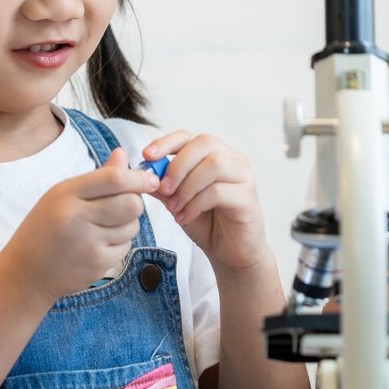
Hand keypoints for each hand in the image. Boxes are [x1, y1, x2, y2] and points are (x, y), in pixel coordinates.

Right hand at [2, 148, 155, 301]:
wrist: (27, 272)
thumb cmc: (45, 228)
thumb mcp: (62, 195)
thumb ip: (97, 177)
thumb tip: (123, 154)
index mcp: (66, 193)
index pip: (113, 179)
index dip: (138, 178)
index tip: (151, 179)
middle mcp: (76, 217)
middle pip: (130, 203)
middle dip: (136, 202)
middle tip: (127, 204)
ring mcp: (87, 243)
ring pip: (131, 226)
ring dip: (127, 224)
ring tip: (104, 227)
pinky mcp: (96, 263)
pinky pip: (125, 247)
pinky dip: (119, 243)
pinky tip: (99, 244)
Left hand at [142, 131, 271, 277]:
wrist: (230, 252)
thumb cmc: (207, 223)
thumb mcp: (178, 201)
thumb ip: (163, 185)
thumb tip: (140, 171)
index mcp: (216, 153)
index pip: (190, 136)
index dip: (167, 142)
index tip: (147, 155)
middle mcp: (233, 159)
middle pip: (204, 143)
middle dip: (178, 165)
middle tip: (163, 188)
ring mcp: (244, 177)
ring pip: (214, 164)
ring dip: (187, 186)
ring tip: (174, 207)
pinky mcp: (247, 198)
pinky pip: (219, 191)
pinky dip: (196, 204)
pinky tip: (185, 217)